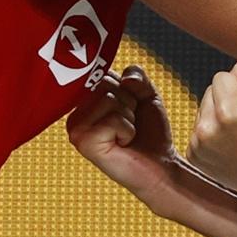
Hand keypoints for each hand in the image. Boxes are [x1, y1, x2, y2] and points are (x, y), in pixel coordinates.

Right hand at [66, 65, 177, 204]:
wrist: (160, 163)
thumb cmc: (150, 132)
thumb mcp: (146, 94)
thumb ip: (136, 75)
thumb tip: (125, 79)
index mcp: (85, 101)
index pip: (104, 73)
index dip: (126, 89)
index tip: (129, 109)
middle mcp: (75, 114)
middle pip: (105, 84)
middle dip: (127, 103)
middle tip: (128, 124)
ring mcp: (76, 129)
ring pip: (109, 100)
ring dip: (128, 117)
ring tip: (125, 135)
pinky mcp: (84, 143)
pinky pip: (113, 119)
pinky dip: (127, 130)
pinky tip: (123, 144)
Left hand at [186, 60, 236, 204]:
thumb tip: (231, 72)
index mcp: (227, 111)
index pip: (221, 77)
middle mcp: (207, 128)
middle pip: (210, 91)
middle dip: (226, 99)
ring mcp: (197, 144)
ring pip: (203, 109)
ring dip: (217, 115)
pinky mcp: (193, 156)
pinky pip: (198, 128)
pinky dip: (211, 132)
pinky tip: (228, 144)